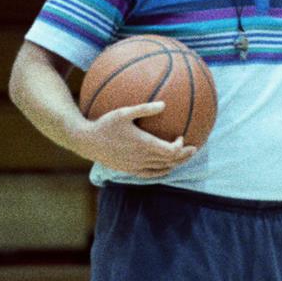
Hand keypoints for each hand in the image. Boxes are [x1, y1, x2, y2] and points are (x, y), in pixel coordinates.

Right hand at [75, 101, 195, 176]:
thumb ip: (144, 109)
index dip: (180, 147)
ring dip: (175, 164)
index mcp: (143, 145)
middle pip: (170, 161)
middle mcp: (142, 158)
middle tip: (194, 149)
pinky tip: (165, 168)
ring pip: (162, 169)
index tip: (182, 136)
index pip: (170, 151)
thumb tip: (164, 104)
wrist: (86, 142)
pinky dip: (161, 172)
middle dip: (184, 156)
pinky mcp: (129, 171)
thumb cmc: (105, 124)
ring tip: (183, 157)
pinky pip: (150, 175)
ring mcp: (136, 166)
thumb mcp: (124, 113)